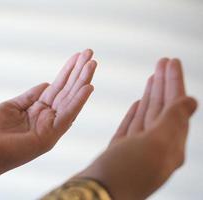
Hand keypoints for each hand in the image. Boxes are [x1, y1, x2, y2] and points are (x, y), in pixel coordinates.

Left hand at [0, 49, 96, 180]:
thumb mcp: (11, 107)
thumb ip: (30, 97)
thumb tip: (47, 83)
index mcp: (38, 111)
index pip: (57, 88)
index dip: (67, 72)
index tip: (77, 57)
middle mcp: (47, 119)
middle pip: (67, 91)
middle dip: (79, 72)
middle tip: (90, 53)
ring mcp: (49, 128)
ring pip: (70, 100)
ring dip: (82, 82)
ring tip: (92, 63)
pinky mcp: (49, 137)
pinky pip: (67, 116)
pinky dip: (78, 101)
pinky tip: (88, 87)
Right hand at [77, 58, 196, 199]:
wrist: (96, 195)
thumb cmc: (125, 174)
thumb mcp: (156, 146)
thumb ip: (173, 121)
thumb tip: (192, 101)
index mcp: (169, 146)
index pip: (175, 107)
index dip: (174, 83)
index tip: (171, 62)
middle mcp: (155, 148)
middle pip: (162, 109)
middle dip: (164, 84)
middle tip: (164, 62)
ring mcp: (136, 150)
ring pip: (147, 116)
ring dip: (151, 95)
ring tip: (152, 77)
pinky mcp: (119, 152)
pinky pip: (132, 127)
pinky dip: (136, 113)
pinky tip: (138, 103)